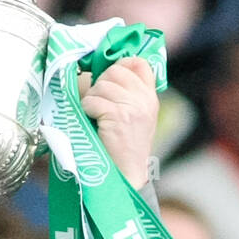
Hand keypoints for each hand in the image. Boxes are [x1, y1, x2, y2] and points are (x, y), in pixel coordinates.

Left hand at [78, 56, 158, 189]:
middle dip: (101, 83)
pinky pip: (93, 100)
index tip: (109, 78)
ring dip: (92, 98)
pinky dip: (87, 109)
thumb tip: (108, 75)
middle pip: (116, 71)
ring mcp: (132, 106)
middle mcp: (144, 99)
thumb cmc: (126, 149)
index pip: (139, 63)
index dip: (121, 65)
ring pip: (102, 85)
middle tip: (97, 101)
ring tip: (94, 115)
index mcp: (150, 97)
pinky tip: (91, 120)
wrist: (127, 175)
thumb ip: (131, 97)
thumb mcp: (138, 119)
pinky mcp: (117, 115)